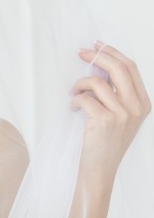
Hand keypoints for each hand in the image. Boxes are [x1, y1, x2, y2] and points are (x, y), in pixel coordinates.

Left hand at [71, 42, 150, 180]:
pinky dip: (75, 100)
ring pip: (97, 82)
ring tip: (74, 94)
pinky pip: (85, 97)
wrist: (99, 171)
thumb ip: (116, 93)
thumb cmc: (105, 144)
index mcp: (143, 104)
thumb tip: (100, 64)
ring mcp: (122, 114)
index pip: (130, 67)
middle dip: (98, 55)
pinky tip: (73, 107)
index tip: (97, 46)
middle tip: (81, 53)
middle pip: (119, 67)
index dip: (113, 53)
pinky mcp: (104, 121)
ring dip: (80, 84)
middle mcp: (136, 108)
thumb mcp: (121, 117)